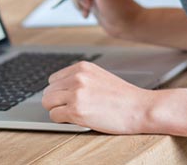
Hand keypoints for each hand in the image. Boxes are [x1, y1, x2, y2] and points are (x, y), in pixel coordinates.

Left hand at [41, 60, 155, 133]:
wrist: (139, 108)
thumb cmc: (122, 96)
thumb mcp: (99, 76)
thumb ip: (80, 78)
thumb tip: (60, 88)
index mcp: (82, 67)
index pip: (53, 79)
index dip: (59, 91)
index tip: (68, 98)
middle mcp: (77, 78)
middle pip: (48, 92)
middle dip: (56, 102)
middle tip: (70, 108)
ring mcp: (76, 94)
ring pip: (48, 103)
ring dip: (57, 110)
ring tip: (72, 113)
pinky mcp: (76, 111)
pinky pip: (54, 116)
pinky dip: (62, 120)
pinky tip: (75, 119)